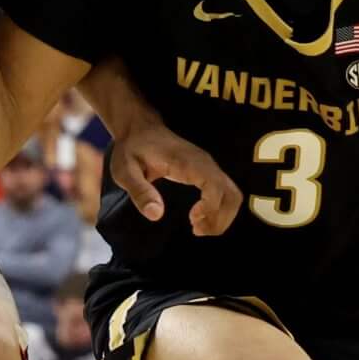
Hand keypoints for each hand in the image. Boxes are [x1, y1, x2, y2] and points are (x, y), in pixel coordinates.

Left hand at [109, 120, 243, 234]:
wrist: (140, 128)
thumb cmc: (132, 149)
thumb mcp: (126, 171)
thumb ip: (140, 192)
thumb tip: (156, 215)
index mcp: (187, 162)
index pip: (215, 186)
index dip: (210, 208)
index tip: (192, 219)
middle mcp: (205, 163)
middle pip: (232, 194)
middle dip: (220, 219)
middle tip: (197, 231)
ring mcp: (209, 166)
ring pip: (233, 195)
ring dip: (222, 217)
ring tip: (198, 228)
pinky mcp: (208, 170)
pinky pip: (225, 192)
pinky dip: (220, 210)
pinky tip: (199, 218)